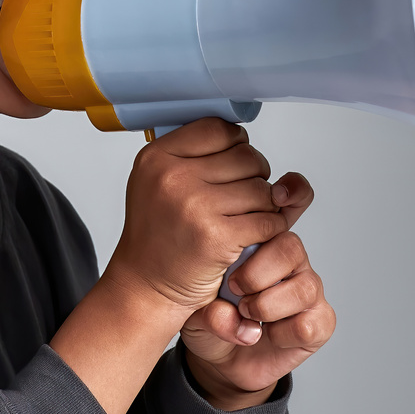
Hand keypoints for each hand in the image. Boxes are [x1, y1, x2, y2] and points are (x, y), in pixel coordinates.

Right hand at [111, 119, 306, 312]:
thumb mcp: (161, 182)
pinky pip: (268, 221)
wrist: (145, 285)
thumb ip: (200, 157)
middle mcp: (172, 177)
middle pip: (246, 157)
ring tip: (243, 217)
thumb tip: (247, 139)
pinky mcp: (216, 237)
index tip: (233, 164)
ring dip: (263, 205)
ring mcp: (193, 207)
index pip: (218, 128)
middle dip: (254, 177)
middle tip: (240, 198)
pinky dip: (269, 229)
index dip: (235, 145)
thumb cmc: (158, 235)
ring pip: (261, 190)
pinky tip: (250, 236)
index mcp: (156, 157)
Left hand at [180, 228, 334, 410]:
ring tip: (246, 314)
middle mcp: (291, 262)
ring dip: (268, 306)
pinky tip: (266, 335)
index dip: (259, 232)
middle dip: (257, 274)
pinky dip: (282, 334)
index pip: (271, 220)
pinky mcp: (320, 322)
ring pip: (305, 288)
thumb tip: (231, 317)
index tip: (235, 262)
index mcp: (261, 243)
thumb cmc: (211, 319)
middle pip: (291, 248)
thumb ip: (207, 311)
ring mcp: (309, 290)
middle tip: (235, 291)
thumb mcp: (193, 312)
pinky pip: (309, 324)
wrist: (222, 358)